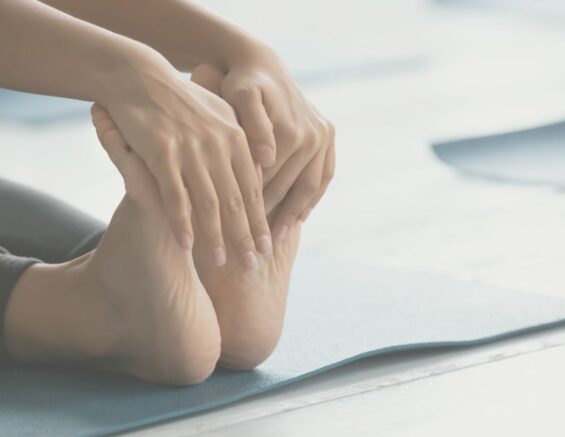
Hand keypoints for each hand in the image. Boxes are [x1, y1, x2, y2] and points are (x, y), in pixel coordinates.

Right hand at [98, 57, 272, 267]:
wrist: (140, 77)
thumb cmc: (181, 98)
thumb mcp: (218, 114)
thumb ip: (241, 142)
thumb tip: (264, 166)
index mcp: (235, 138)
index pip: (253, 188)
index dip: (260, 219)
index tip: (267, 246)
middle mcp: (217, 145)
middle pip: (236, 200)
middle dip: (245, 235)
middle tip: (252, 264)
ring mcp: (189, 150)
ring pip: (208, 202)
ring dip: (216, 236)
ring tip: (222, 263)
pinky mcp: (161, 154)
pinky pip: (175, 196)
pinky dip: (182, 222)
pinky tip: (188, 245)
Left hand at [189, 48, 334, 239]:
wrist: (261, 64)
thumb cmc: (238, 84)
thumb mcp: (236, 99)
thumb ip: (251, 128)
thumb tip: (267, 158)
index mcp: (289, 131)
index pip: (268, 181)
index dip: (251, 208)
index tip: (236, 231)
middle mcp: (312, 135)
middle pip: (288, 186)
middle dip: (270, 216)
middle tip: (254, 244)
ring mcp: (323, 135)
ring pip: (309, 185)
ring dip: (294, 213)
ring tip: (275, 238)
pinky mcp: (329, 135)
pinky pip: (323, 175)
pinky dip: (311, 198)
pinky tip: (298, 218)